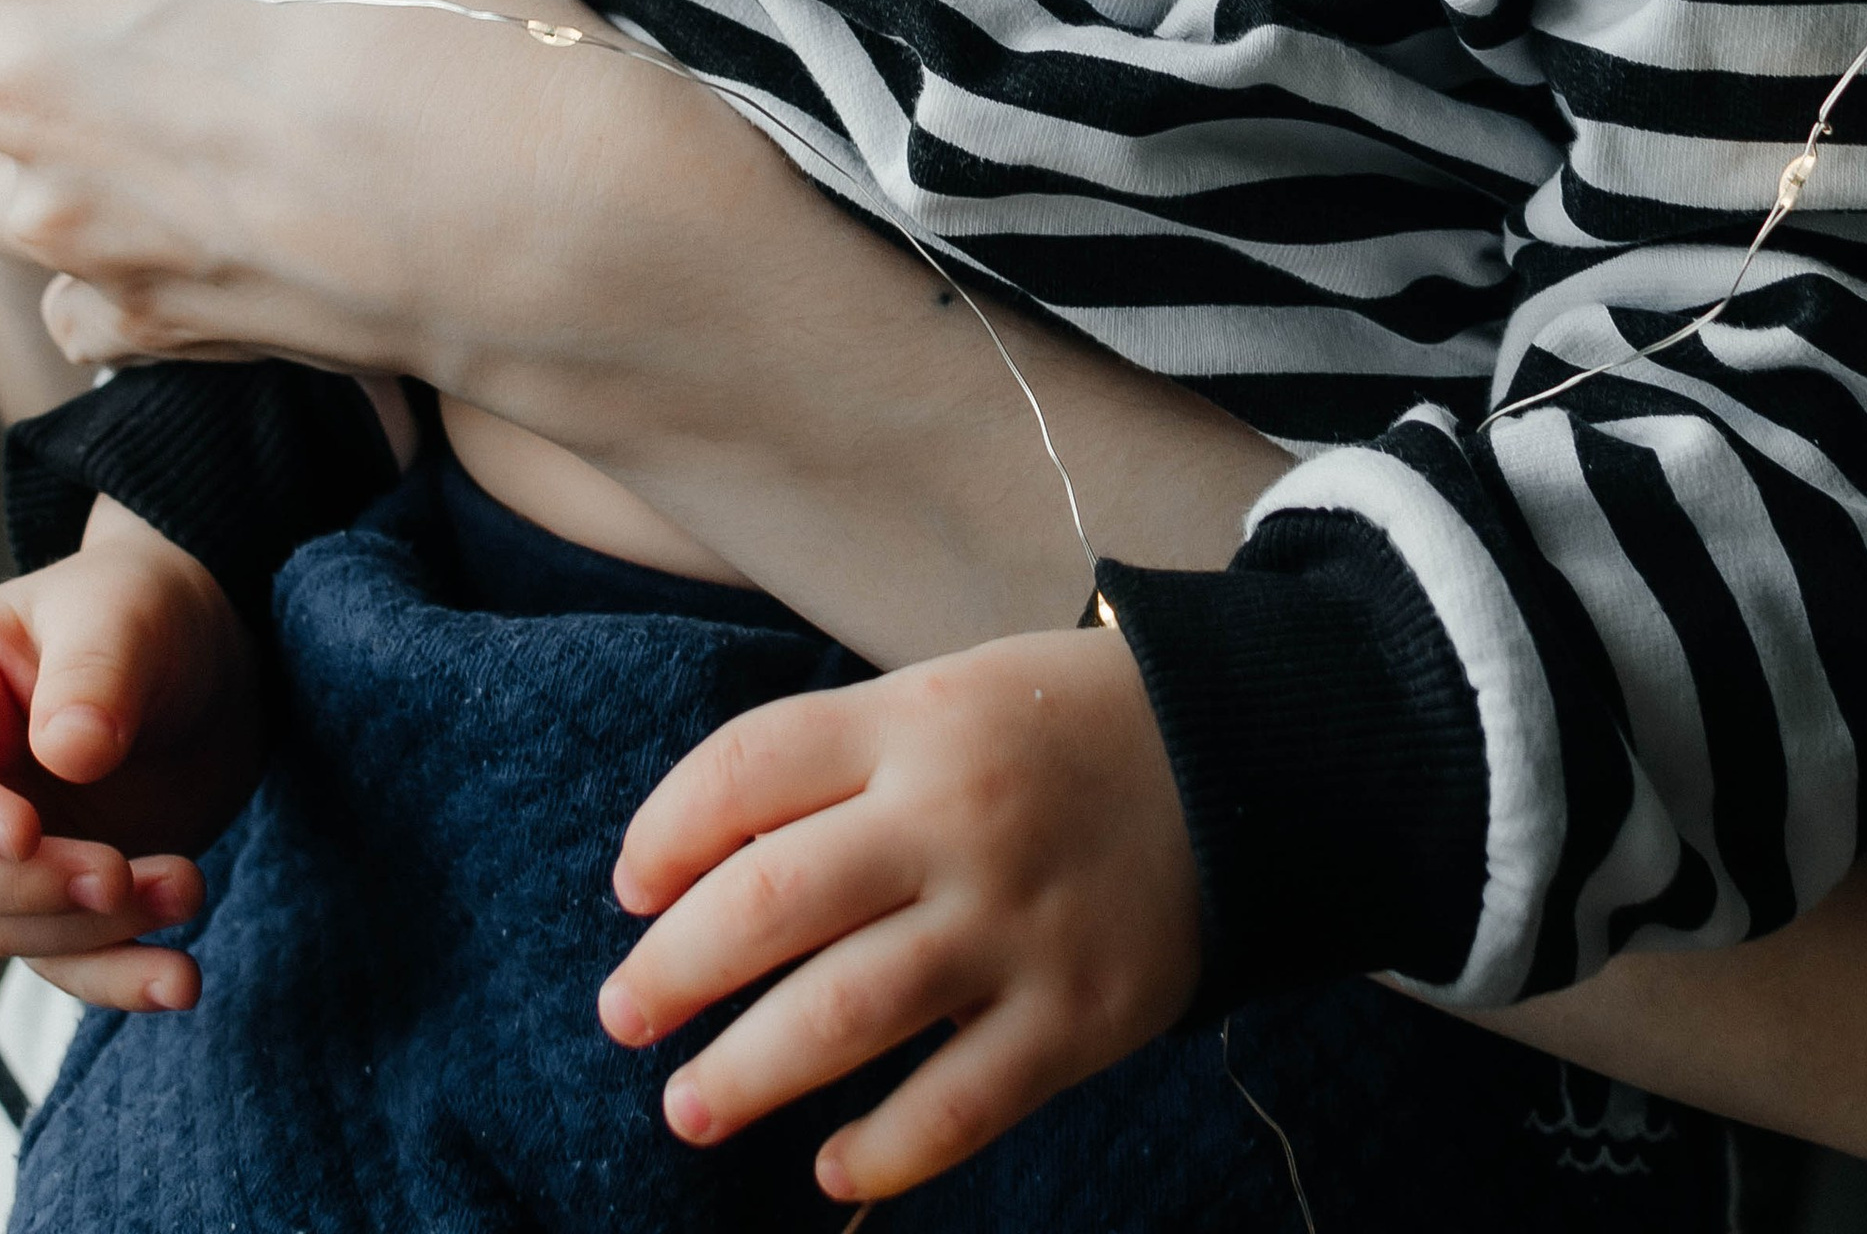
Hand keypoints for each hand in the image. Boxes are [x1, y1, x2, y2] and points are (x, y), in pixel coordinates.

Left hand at [0, 0, 708, 388]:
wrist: (527, 213)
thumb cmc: (444, 24)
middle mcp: (18, 81)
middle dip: (56, 37)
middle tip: (196, 39)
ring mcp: (58, 217)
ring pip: (9, 173)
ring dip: (76, 158)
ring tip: (211, 141)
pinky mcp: (116, 318)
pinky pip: (77, 287)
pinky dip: (132, 267)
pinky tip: (231, 230)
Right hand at [0, 498, 259, 1011]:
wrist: (215, 664)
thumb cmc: (148, 609)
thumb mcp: (128, 612)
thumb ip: (95, 672)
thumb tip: (67, 753)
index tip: (25, 832)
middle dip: (29, 885)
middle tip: (117, 876)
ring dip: (90, 928)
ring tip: (187, 889)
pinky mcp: (52, 896)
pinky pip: (61, 959)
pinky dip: (117, 977)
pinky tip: (178, 978)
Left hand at [598, 626, 1200, 1203]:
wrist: (1242, 759)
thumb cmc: (1058, 729)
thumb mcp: (947, 698)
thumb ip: (843, 766)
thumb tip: (710, 864)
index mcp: (912, 723)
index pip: (745, 770)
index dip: (663, 834)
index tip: (629, 890)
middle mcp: (953, 820)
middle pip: (769, 900)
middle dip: (673, 972)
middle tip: (624, 1017)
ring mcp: (1014, 924)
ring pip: (842, 1013)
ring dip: (745, 1071)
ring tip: (687, 1107)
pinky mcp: (1075, 1016)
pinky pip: (958, 1103)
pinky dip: (883, 1150)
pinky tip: (831, 1167)